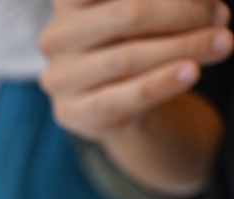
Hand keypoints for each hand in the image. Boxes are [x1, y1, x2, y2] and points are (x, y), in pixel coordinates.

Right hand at [40, 0, 230, 140]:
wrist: (113, 102)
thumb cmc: (131, 44)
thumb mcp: (139, 12)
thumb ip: (159, 3)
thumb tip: (206, 4)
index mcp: (69, 2)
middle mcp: (56, 36)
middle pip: (125, 16)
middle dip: (183, 13)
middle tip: (220, 18)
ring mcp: (60, 77)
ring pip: (127, 58)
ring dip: (183, 47)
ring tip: (222, 43)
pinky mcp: (72, 112)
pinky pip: (122, 97)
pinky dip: (161, 82)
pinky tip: (191, 71)